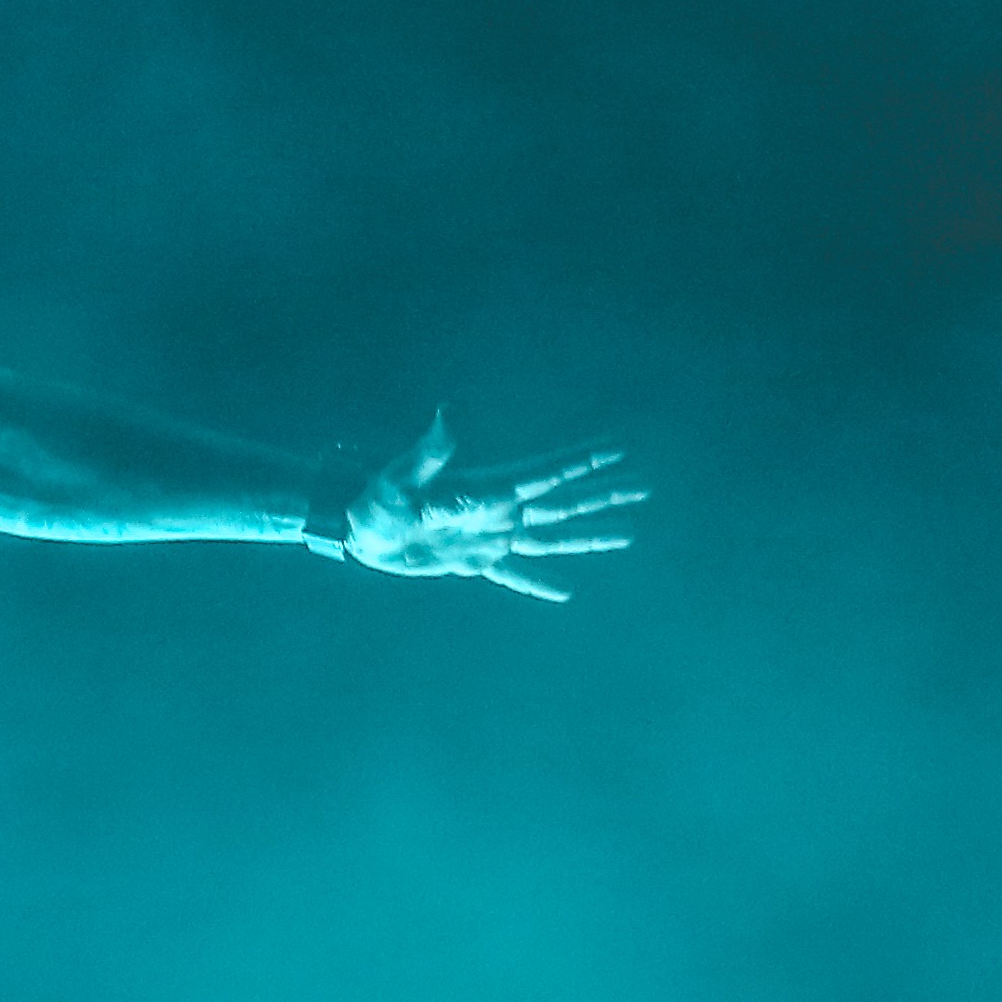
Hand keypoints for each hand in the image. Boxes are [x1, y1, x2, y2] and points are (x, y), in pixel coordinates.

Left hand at [331, 412, 644, 600]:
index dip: (584, 461)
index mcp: (490, 489)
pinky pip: (514, 575)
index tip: (619, 448)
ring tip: (629, 533)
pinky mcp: (474, 561)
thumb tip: (451, 408)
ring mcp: (490, 536)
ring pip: (551, 536)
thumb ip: (434, 449)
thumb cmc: (376, 499)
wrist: (357, 529)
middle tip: (644, 484)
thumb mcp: (404, 475)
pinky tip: (564, 592)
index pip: (548, 474)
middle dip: (604, 492)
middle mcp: (499, 510)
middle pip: (563, 502)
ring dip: (589, 534)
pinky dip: (538, 582)